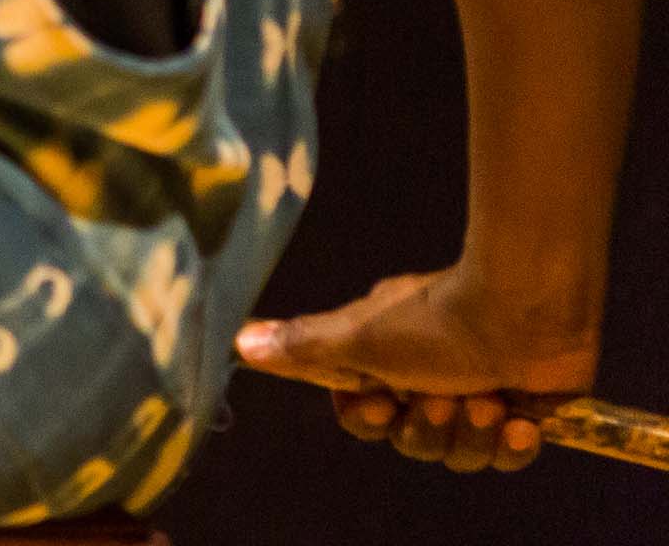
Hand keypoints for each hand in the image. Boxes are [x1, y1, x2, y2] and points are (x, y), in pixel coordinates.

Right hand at [237, 267, 599, 473]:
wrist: (526, 310)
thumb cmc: (436, 320)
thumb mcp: (358, 337)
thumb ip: (302, 346)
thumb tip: (239, 341)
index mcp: (386, 361)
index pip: (364, 417)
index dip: (372, 422)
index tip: (383, 403)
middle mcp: (428, 379)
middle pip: (413, 442)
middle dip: (429, 428)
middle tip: (446, 396)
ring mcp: (478, 396)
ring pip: (459, 453)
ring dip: (472, 433)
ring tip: (489, 401)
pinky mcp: (526, 413)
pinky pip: (508, 455)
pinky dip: (513, 444)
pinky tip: (521, 421)